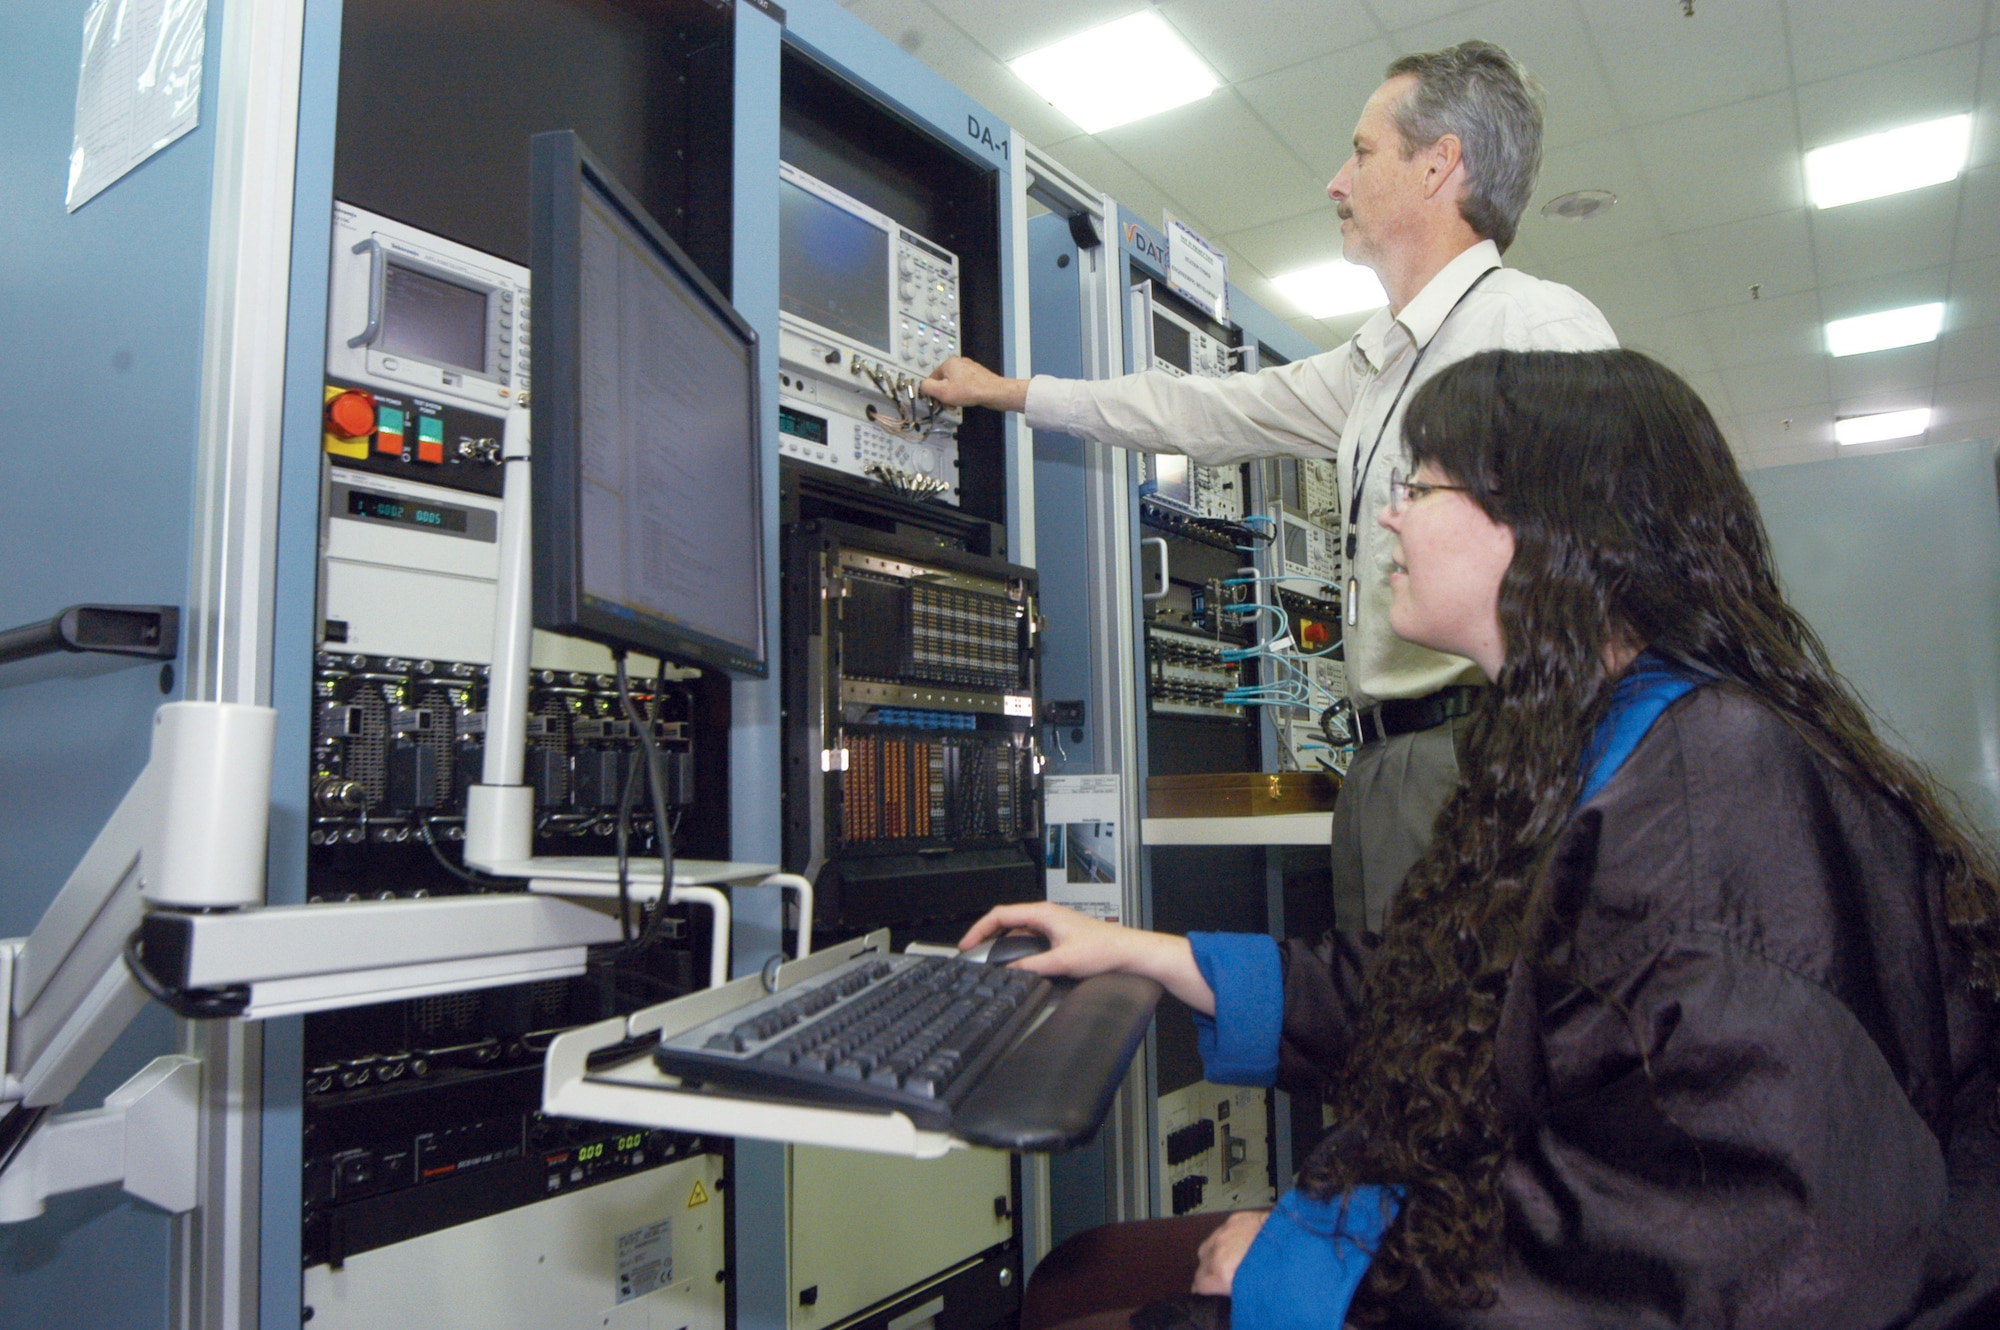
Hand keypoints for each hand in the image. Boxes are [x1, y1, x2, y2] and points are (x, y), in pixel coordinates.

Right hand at [920, 356, 1028, 411]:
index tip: (936, 401)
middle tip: (948, 403)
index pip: (932, 377)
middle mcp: (959, 363)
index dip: (933, 391)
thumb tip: (923, 386)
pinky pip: (965, 385)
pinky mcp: (977, 376)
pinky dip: (963, 393)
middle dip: (944, 394)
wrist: (994, 392)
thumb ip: (927, 387)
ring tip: (958, 402)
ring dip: (954, 395)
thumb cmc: (971, 390)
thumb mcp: (942, 391)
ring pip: (955, 384)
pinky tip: (967, 399)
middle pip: (944, 381)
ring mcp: (969, 369)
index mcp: (949, 363)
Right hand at [956, 902, 1214, 1013]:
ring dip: (1000, 943)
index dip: (979, 929)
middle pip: (1005, 921)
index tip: (966, 945)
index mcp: (1043, 913)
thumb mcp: (1063, 961)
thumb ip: (1033, 967)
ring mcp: (1052, 925)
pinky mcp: (1058, 936)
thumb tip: (1008, 972)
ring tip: (987, 960)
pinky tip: (1013, 964)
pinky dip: (1015, 950)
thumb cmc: (1104, 950)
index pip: (1001, 915)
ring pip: (1017, 931)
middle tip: (971, 953)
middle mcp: (1046, 915)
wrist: (1129, 953)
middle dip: (985, 935)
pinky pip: (1028, 940)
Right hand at [1191, 1209, 1269, 1296]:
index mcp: (1221, 1273)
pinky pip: (1220, 1232)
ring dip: (1214, 1255)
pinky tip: (1236, 1244)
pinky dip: (1224, 1239)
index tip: (1211, 1292)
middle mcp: (1218, 1252)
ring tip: (1228, 1261)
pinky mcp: (1234, 1220)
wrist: (1291, 1240)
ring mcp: (1224, 1233)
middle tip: (1222, 1279)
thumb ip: (1231, 1288)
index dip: (1206, 1290)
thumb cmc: (1276, 1268)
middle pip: (1201, 1266)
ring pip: (1206, 1247)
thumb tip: (1227, 1289)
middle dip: (1209, 1273)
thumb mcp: (1250, 1288)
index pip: (1199, 1285)